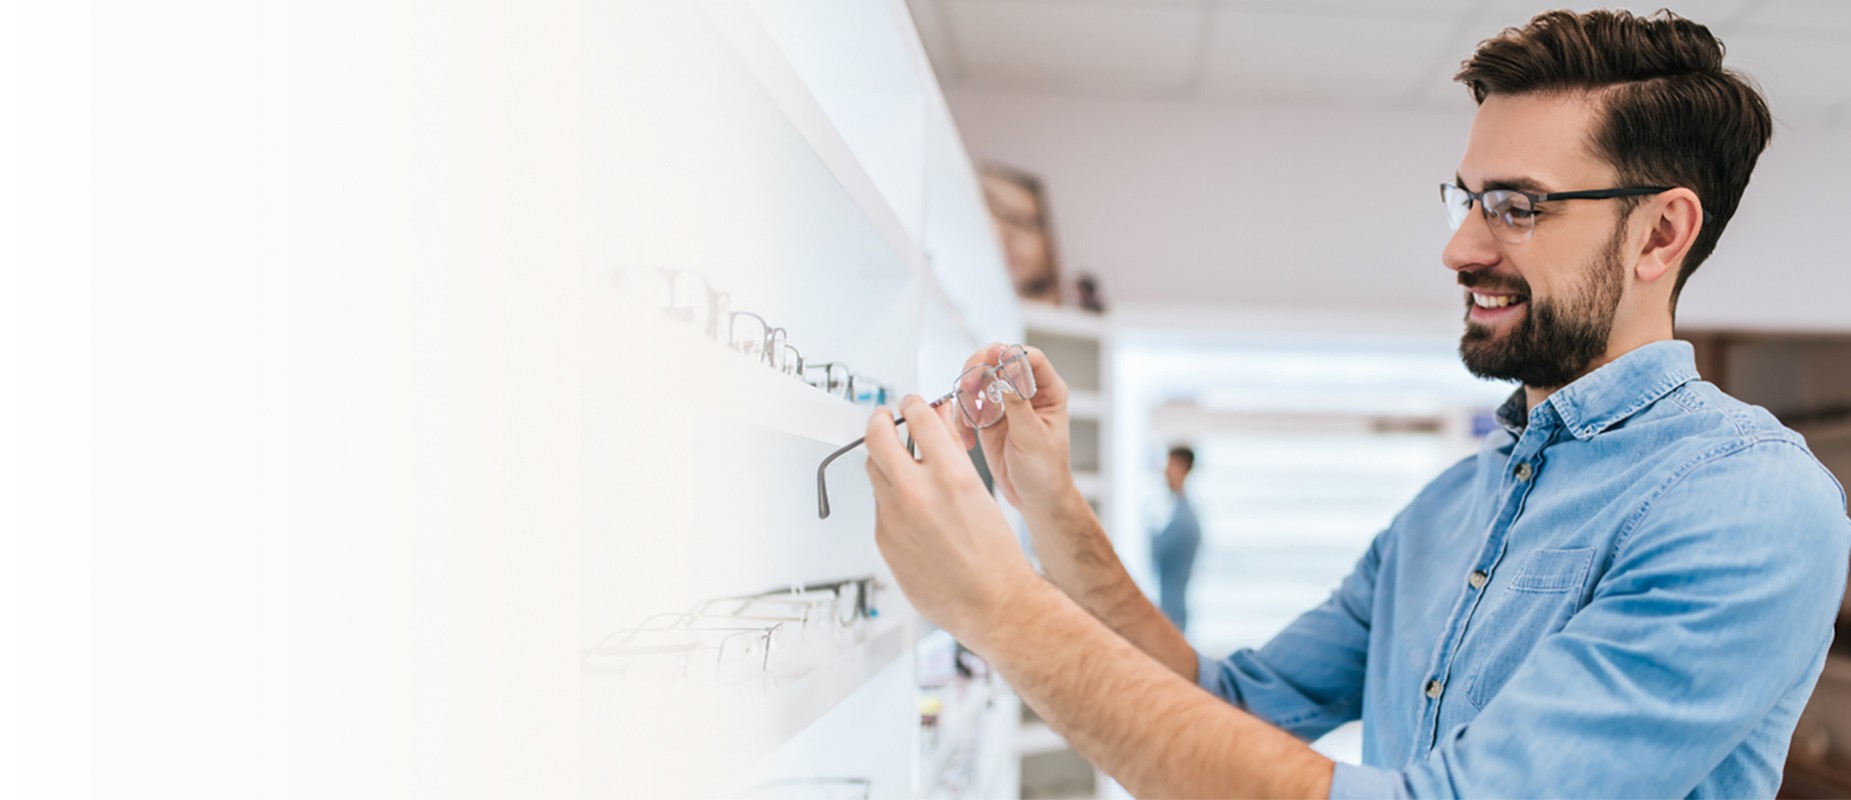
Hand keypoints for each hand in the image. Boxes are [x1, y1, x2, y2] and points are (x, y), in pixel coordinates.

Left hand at [864, 395, 1041, 639]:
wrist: (993, 603)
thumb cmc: (995, 553)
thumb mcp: (980, 490)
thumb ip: (952, 451)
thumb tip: (936, 420)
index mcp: (949, 475)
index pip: (917, 418)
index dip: (911, 405)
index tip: (909, 404)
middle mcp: (917, 493)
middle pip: (877, 437)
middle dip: (879, 421)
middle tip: (884, 418)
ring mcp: (894, 518)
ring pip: (874, 471)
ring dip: (883, 459)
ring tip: (898, 461)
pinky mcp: (883, 540)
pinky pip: (878, 506)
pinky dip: (889, 498)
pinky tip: (909, 507)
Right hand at [955, 344, 1077, 517]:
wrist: (1035, 498)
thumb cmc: (1046, 471)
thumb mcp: (1033, 436)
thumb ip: (1018, 403)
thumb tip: (1008, 370)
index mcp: (1048, 392)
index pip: (1030, 358)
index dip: (1009, 353)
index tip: (991, 359)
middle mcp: (1026, 393)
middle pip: (998, 362)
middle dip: (979, 370)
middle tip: (969, 385)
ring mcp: (1006, 404)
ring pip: (980, 380)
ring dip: (967, 395)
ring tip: (968, 418)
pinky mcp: (989, 418)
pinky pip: (969, 406)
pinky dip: (962, 417)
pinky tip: (968, 436)